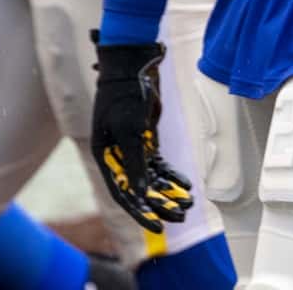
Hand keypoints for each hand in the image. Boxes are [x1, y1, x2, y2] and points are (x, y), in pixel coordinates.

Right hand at [90, 30, 193, 232]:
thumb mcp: (129, 130)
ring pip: (151, 178)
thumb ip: (135, 162)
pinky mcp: (146, 139)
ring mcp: (133, 148)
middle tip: (180, 218)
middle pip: (139, 189)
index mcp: (105, 157)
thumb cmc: (124, 96)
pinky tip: (186, 186)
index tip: (157, 226)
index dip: (140, 211)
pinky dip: (171, 175)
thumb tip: (140, 194)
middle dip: (160, 204)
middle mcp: (118, 156)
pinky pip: (159, 164)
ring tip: (187, 205)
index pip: (123, 192)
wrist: (131, 66)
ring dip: (168, 192)